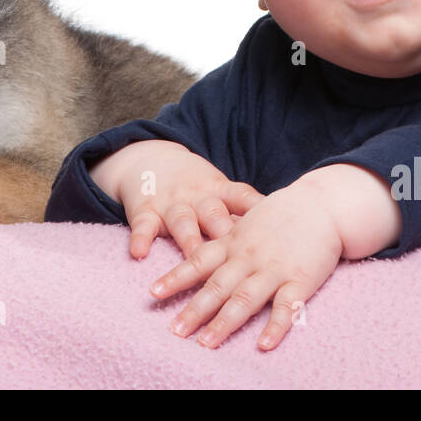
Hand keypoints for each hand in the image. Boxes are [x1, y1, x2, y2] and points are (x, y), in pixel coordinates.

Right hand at [90, 139, 262, 258]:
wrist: (152, 159)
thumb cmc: (198, 185)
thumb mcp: (221, 190)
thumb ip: (243, 212)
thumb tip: (281, 235)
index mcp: (220, 191)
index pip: (243, 198)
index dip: (258, 210)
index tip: (275, 225)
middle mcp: (198, 197)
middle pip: (214, 214)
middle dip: (225, 233)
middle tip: (241, 256)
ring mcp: (172, 204)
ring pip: (182, 222)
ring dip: (188, 241)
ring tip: (192, 260)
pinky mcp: (146, 212)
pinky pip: (143, 226)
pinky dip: (140, 239)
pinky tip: (139, 253)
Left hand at [150, 165, 400, 349]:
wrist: (322, 204)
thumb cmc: (282, 214)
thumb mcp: (246, 220)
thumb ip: (224, 237)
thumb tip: (197, 253)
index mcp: (233, 241)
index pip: (198, 261)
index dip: (176, 277)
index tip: (154, 294)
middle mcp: (248, 256)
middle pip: (217, 286)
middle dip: (194, 310)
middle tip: (175, 331)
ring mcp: (274, 268)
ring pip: (245, 298)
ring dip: (224, 323)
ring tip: (205, 344)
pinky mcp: (300, 280)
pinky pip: (286, 307)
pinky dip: (275, 327)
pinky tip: (263, 345)